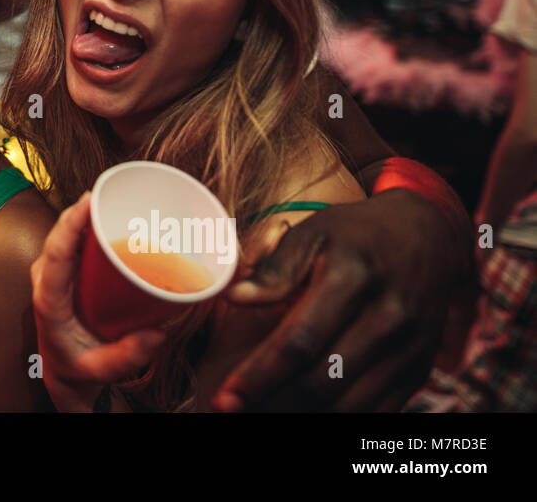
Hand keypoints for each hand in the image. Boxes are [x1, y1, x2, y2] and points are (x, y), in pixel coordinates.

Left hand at [31, 193, 164, 411]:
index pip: (55, 253)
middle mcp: (45, 279)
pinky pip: (73, 240)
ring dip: (86, 213)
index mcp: (48, 300)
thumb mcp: (98, 369)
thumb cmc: (76, 368)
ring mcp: (52, 272)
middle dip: (82, 209)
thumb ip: (125, 356)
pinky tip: (108, 213)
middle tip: (112, 192)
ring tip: (114, 197)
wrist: (62, 372)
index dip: (70, 223)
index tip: (88, 201)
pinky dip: (89, 224)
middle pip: (60, 234)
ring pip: (66, 233)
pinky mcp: (63, 271)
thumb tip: (156, 332)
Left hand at [212, 189, 468, 410]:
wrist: (425, 235)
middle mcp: (389, 316)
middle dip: (273, 400)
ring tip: (265, 409)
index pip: (299, 341)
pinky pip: (378, 409)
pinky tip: (305, 410)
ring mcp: (410, 347)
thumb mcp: (312, 233)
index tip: (225, 398)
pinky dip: (338, 416)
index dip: (259, 374)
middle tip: (234, 408)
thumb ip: (274, 270)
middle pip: (323, 380)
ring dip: (303, 414)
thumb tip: (233, 298)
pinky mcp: (419, 368)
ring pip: (349, 404)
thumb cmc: (354, 234)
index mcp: (352, 278)